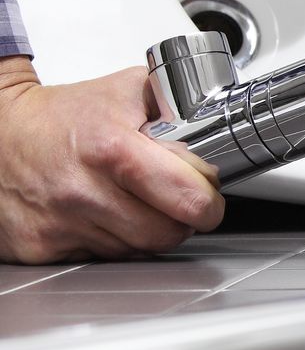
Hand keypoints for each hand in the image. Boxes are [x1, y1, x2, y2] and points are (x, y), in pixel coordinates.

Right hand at [0, 57, 225, 263]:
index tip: (207, 194)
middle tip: (176, 202)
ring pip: (138, 251)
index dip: (208, 200)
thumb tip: (218, 122)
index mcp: (112, 150)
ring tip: (134, 202)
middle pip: (168, 234)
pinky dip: (113, 242)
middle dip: (183, 220)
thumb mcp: (125, 91)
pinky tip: (104, 215)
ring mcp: (61, 225)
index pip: (189, 199)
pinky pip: (102, 259)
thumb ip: (178, 105)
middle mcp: (84, 192)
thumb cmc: (61, 114)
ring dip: (147, 231)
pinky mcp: (41, 248)